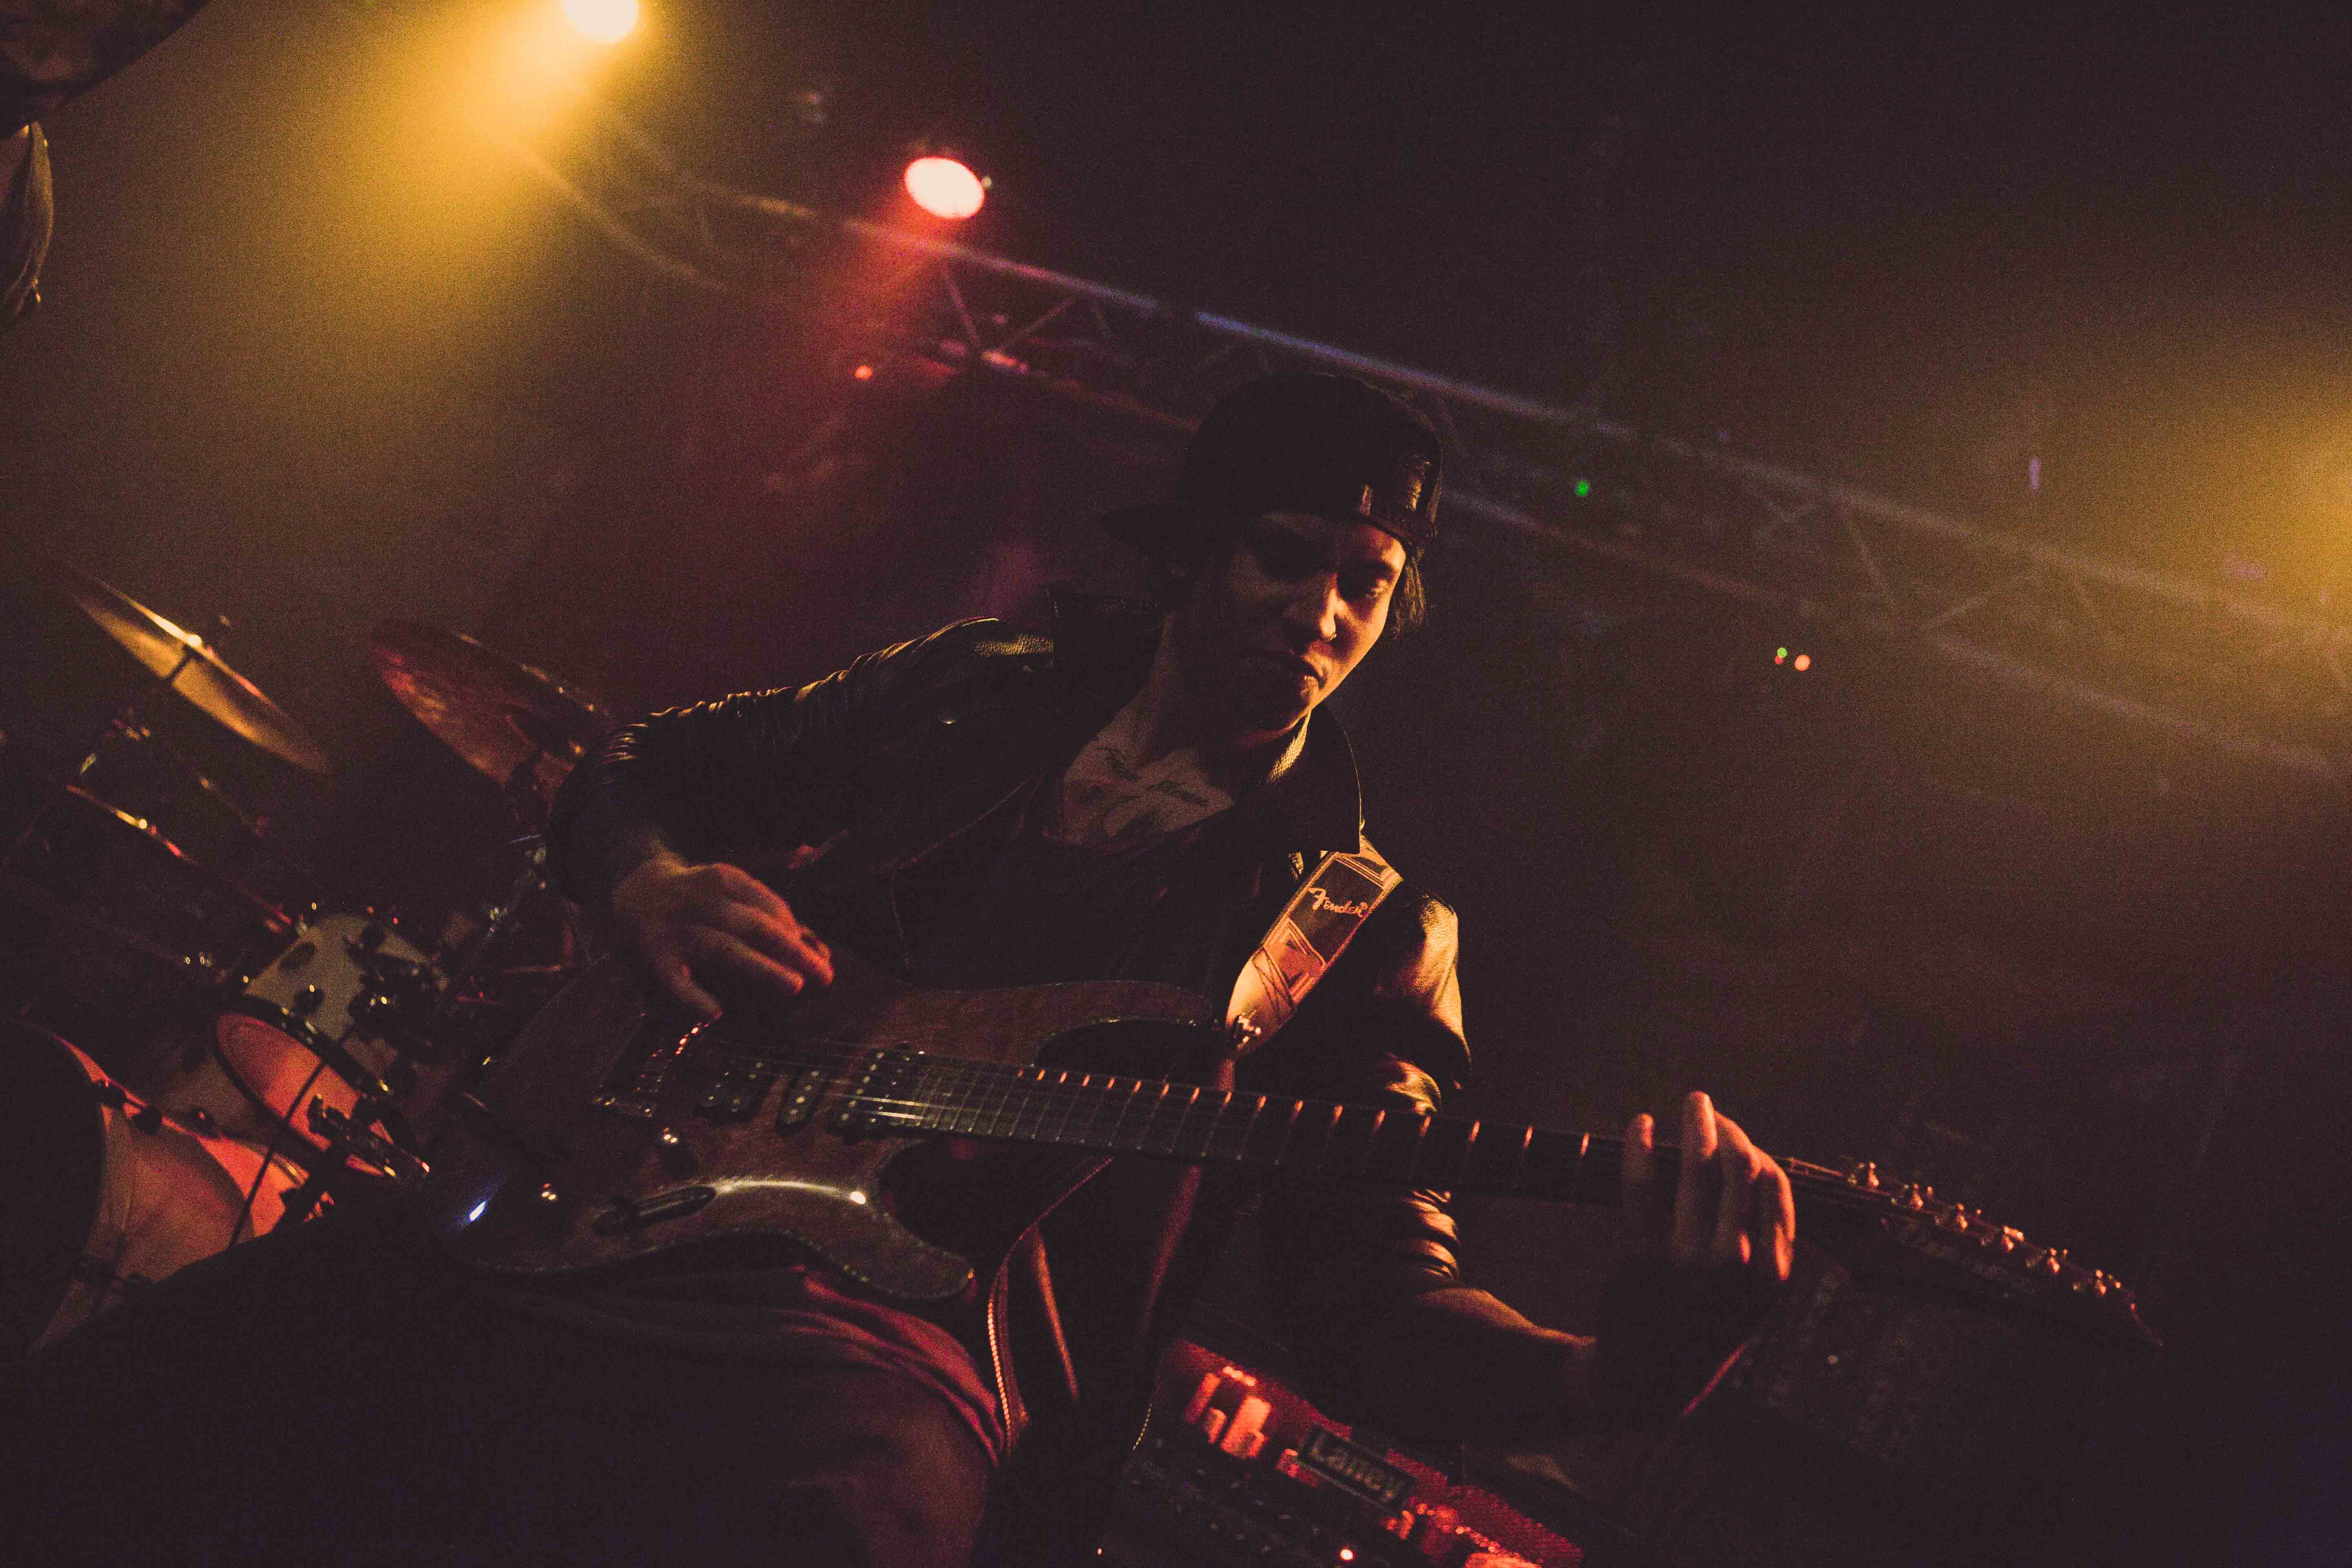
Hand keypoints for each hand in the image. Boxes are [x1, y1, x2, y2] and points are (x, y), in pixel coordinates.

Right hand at [609, 852, 834, 1018]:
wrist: (636, 887)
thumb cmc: (700, 898)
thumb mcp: (731, 894)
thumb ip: (770, 917)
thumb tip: (820, 950)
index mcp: (725, 879)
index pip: (769, 907)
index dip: (796, 933)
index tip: (817, 958)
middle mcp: (702, 899)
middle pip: (755, 926)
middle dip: (793, 952)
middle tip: (824, 977)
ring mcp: (677, 926)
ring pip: (724, 949)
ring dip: (761, 967)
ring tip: (794, 986)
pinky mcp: (655, 953)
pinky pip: (675, 979)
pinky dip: (692, 996)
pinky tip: (714, 1013)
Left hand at [1593, 1091, 1795, 1425]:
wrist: (1648, 1382)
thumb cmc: (1703, 1327)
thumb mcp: (1752, 1299)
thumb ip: (1764, 1242)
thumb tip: (1759, 1165)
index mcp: (1772, 1271)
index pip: (1774, 1184)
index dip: (1755, 1149)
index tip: (1735, 1135)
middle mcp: (1736, 1262)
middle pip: (1738, 1165)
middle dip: (1725, 1126)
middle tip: (1706, 1106)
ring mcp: (1688, 1258)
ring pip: (1696, 1166)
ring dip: (1693, 1123)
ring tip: (1690, 1103)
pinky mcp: (1640, 1255)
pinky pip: (1641, 1182)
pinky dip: (1641, 1145)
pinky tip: (1639, 1124)